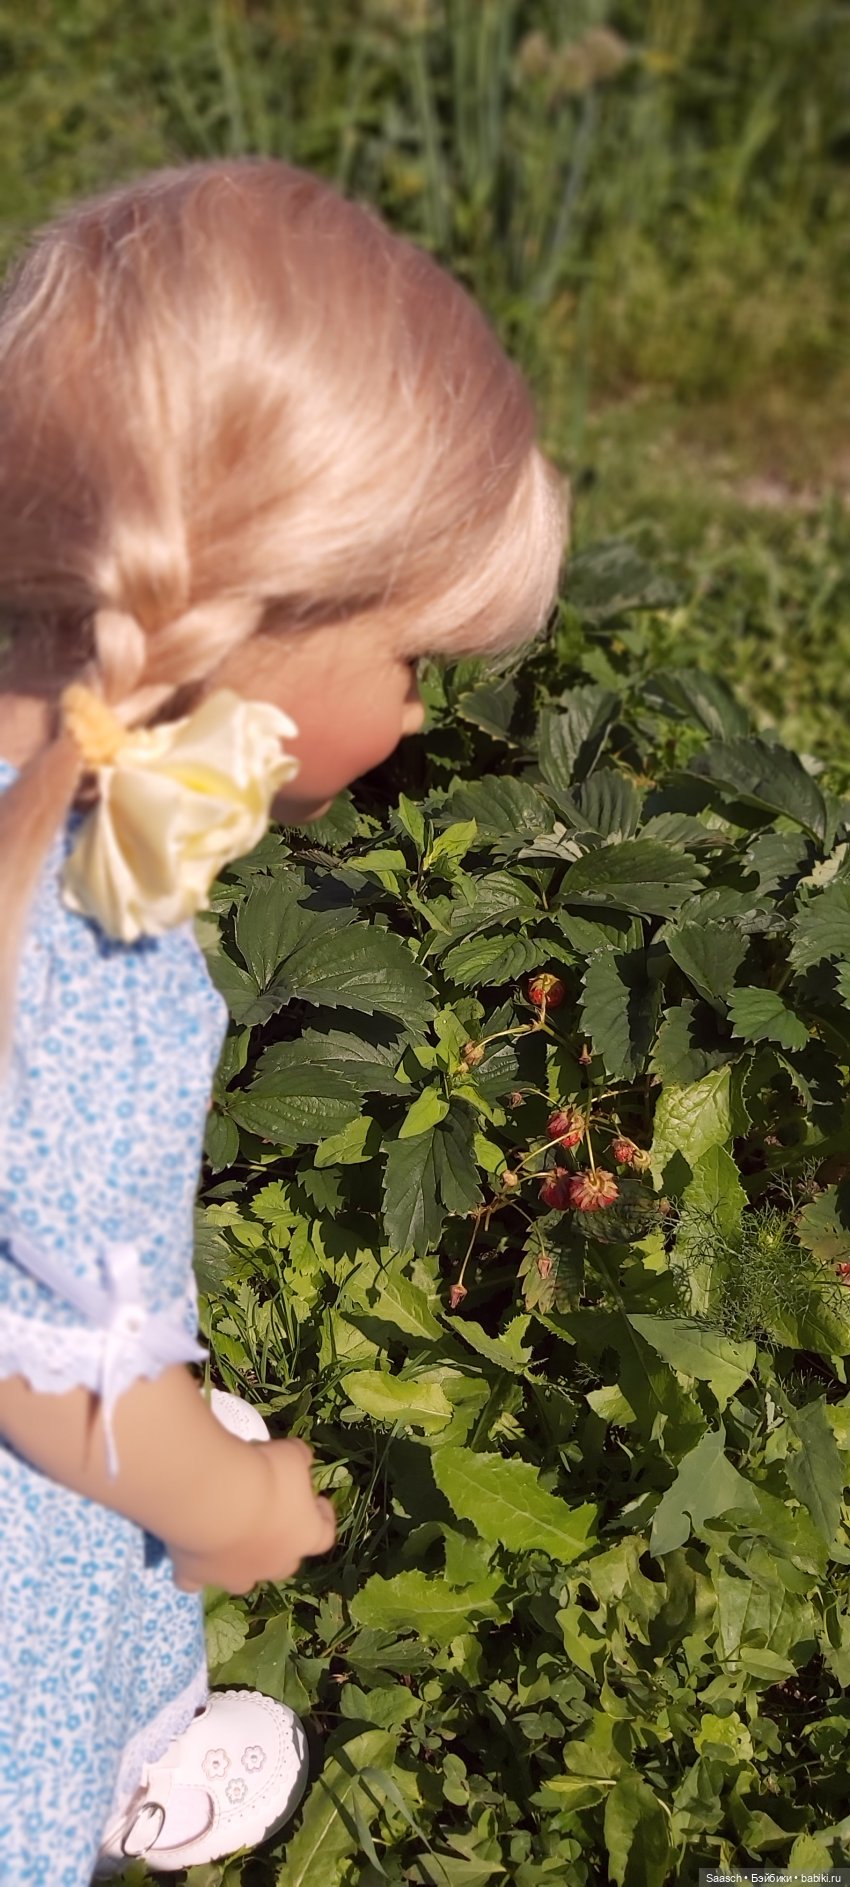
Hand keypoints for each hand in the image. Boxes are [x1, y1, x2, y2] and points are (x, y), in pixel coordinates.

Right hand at [169, 1436, 336, 1594]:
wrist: (213, 1496)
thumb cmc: (264, 1475)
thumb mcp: (291, 1455)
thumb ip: (298, 1459)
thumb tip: (301, 1459)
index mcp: (303, 1536)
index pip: (324, 1535)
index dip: (321, 1518)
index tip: (316, 1501)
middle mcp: (273, 1564)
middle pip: (284, 1563)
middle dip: (281, 1544)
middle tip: (271, 1518)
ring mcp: (234, 1575)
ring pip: (243, 1579)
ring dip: (241, 1562)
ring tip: (231, 1537)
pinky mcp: (197, 1576)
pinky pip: (196, 1580)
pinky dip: (194, 1570)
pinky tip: (189, 1555)